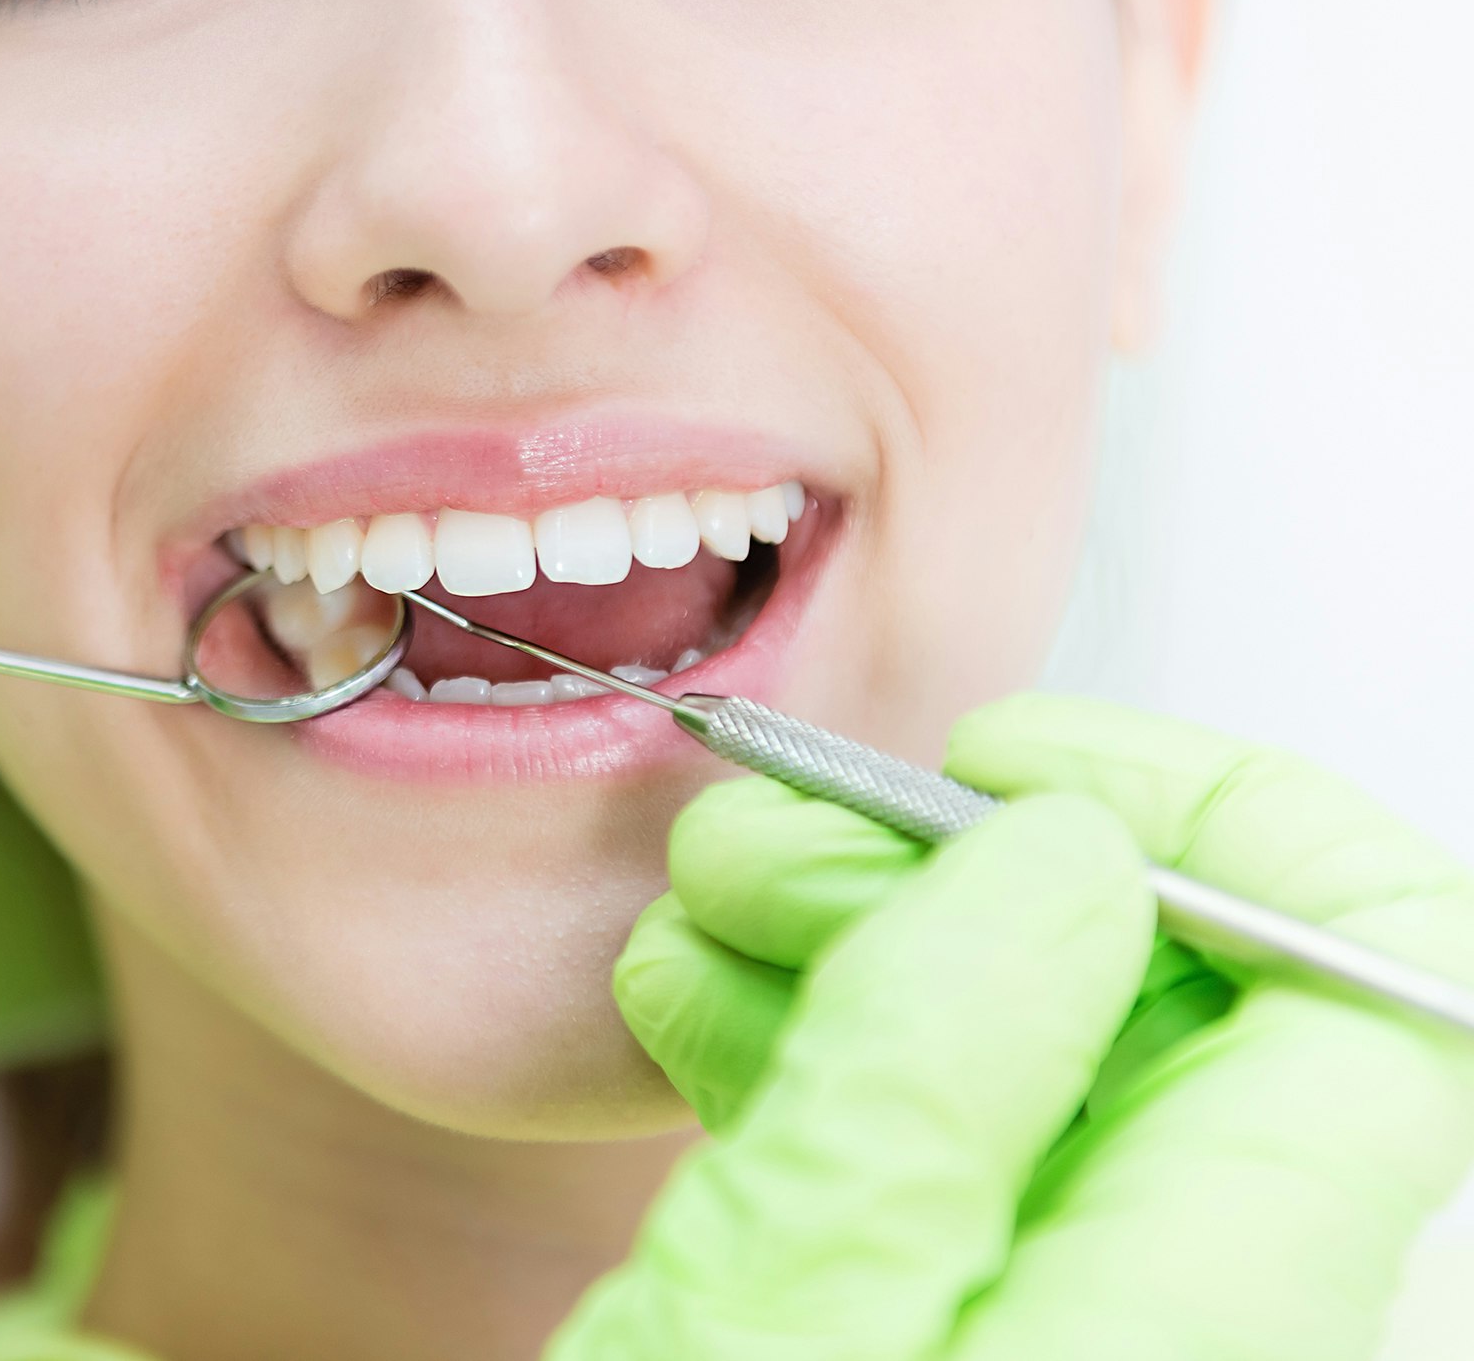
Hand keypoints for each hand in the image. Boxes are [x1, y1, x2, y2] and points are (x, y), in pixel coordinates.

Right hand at [554, 695, 1473, 1359]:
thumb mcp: (768, 1315)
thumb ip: (928, 1082)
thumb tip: (1061, 859)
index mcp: (1211, 1310)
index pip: (1379, 968)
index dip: (1202, 808)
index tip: (1001, 766)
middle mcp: (1211, 1317)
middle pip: (1183, 998)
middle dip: (947, 872)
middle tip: (749, 851)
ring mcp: (1115, 1328)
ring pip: (1064, 1065)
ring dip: (866, 952)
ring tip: (690, 929)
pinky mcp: (1013, 1343)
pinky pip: (991, 1158)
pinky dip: (851, 1064)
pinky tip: (707, 1021)